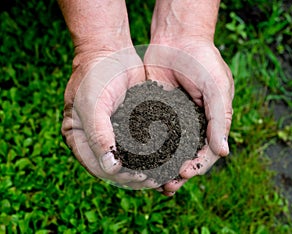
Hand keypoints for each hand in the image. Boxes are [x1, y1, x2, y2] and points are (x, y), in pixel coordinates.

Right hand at [59, 0, 158, 188]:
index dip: (118, 176)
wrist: (110, 51)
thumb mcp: (91, 105)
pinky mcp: (128, 124)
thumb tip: (111, 167)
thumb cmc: (95, 75)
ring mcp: (112, 132)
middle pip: (114, 168)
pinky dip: (149, 154)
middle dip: (133, 177)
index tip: (140, 178)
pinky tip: (164, 159)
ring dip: (143, 169)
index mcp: (79, 138)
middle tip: (154, 181)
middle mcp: (95, 139)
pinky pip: (138, 144)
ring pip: (128, 159)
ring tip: (161, 176)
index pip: (98, 166)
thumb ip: (98, 136)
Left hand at [144, 39, 233, 195]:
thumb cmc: (203, 61)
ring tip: (153, 181)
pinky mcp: (155, 111)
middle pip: (186, 156)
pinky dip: (148, 149)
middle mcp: (192, 124)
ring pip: (168, 150)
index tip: (186, 173)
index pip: (207, 151)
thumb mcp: (217, 89)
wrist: (178, 38)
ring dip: (162, 167)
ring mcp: (173, 119)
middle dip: (179, 173)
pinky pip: (152, 134)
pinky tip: (140, 160)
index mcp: (211, 121)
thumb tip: (224, 152)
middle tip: (168, 186)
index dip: (199, 165)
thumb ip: (220, 120)